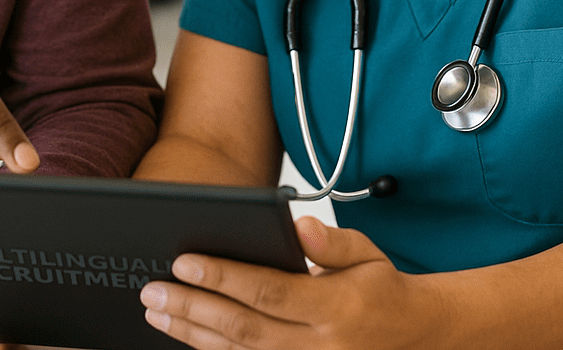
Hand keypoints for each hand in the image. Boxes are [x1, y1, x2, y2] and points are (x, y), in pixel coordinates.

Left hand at [138, 216, 442, 349]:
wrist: (411, 337)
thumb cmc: (379, 289)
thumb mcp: (368, 254)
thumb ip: (333, 242)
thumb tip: (303, 226)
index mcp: (336, 309)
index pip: (268, 292)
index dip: (222, 278)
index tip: (183, 261)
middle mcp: (319, 348)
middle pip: (243, 328)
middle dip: (193, 308)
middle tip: (151, 290)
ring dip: (192, 333)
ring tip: (157, 312)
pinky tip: (185, 335)